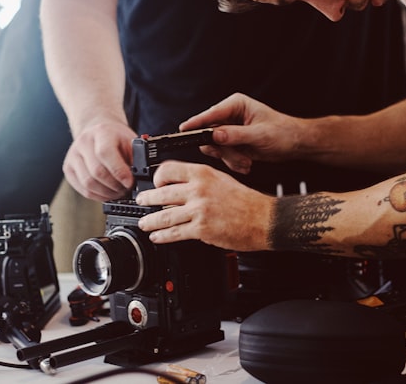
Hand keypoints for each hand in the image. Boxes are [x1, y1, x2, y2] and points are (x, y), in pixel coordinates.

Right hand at [63, 119, 136, 200]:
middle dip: (114, 186)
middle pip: (96, 172)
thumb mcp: (130, 141)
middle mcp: (83, 142)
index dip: (119, 172)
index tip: (130, 182)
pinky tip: (107, 193)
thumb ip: (135, 158)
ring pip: (88, 183)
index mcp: (101, 132)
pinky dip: (97, 195)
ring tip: (118, 193)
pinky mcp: (68, 169)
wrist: (98, 131)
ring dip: (106, 193)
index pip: (105, 153)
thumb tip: (139, 177)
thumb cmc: (116, 138)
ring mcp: (73, 156)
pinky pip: (82, 189)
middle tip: (126, 190)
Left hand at [135, 161, 273, 251]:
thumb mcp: (222, 179)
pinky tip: (157, 237)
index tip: (154, 183)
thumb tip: (182, 187)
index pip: (168, 169)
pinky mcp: (201, 229)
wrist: (264, 219)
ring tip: (144, 223)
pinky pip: (174, 233)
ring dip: (149, 221)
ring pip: (163, 216)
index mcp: (203, 173)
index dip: (157, 177)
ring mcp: (199, 210)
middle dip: (146, 199)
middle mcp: (198, 189)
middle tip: (141, 201)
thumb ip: (201, 181)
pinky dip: (162, 236)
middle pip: (161, 193)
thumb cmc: (247, 201)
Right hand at [179, 93, 304, 173]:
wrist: (295, 144)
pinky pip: (223, 155)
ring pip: (215, 147)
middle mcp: (230, 116)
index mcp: (236, 105)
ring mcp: (230, 130)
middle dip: (223, 150)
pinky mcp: (232, 143)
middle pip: (209, 134)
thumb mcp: (260, 135)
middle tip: (237, 157)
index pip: (210, 114)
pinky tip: (247, 163)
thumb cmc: (283, 132)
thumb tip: (215, 135)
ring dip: (229, 158)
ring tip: (246, 161)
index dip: (196, 123)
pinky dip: (233, 162)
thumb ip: (236, 135)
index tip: (184, 130)